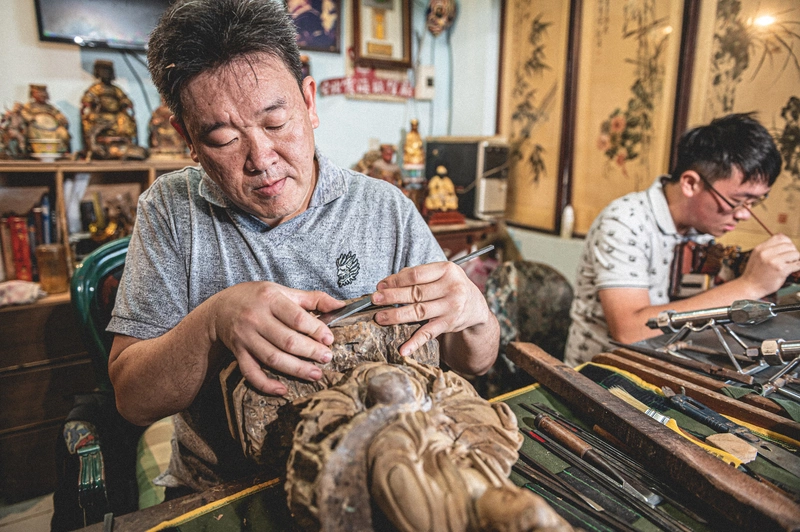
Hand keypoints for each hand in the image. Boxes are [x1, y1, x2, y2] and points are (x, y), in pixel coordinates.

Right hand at [210, 281, 344, 394]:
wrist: (221, 308)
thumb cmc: (257, 298)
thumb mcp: (282, 291)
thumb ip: (312, 298)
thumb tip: (340, 306)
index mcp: (270, 299)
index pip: (297, 318)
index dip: (316, 330)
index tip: (329, 339)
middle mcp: (255, 318)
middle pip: (287, 340)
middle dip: (310, 352)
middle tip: (326, 358)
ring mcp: (245, 338)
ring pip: (273, 358)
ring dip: (296, 369)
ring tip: (315, 374)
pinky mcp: (238, 353)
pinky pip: (250, 372)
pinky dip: (265, 384)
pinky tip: (282, 390)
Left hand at [370, 261, 492, 356]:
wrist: (476, 306)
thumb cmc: (451, 286)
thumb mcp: (442, 274)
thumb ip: (419, 275)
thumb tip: (390, 282)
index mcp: (447, 270)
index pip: (416, 274)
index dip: (396, 280)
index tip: (381, 285)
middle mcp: (452, 288)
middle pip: (416, 293)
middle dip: (392, 297)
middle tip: (375, 299)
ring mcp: (451, 307)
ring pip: (418, 312)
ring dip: (396, 316)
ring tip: (379, 317)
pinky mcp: (449, 324)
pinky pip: (428, 333)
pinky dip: (415, 342)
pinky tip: (403, 349)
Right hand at [740, 234, 799, 295]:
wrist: (750, 286)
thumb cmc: (755, 273)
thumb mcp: (756, 256)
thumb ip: (767, 248)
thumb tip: (783, 238)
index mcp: (760, 248)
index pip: (780, 237)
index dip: (787, 242)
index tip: (786, 250)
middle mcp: (766, 253)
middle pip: (790, 245)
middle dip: (792, 252)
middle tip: (789, 259)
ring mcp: (773, 261)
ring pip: (795, 254)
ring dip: (795, 260)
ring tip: (789, 265)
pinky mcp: (781, 270)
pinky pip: (797, 264)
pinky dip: (798, 267)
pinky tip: (792, 270)